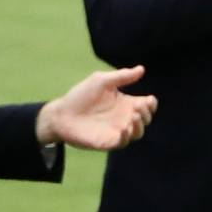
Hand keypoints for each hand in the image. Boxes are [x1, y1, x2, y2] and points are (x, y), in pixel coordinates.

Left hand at [35, 66, 157, 150]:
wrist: (60, 114)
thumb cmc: (80, 96)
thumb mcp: (101, 81)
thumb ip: (122, 76)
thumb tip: (142, 69)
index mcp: (126, 103)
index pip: (147, 105)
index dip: (151, 104)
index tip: (148, 100)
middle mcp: (124, 117)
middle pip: (146, 119)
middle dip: (146, 113)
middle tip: (137, 108)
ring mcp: (117, 130)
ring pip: (138, 132)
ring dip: (140, 126)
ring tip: (132, 118)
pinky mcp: (108, 141)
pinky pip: (123, 143)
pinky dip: (127, 137)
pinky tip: (123, 129)